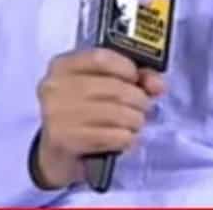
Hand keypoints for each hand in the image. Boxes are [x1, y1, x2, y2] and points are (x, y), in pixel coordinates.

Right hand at [32, 48, 166, 187]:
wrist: (56, 153)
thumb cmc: (82, 113)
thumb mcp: (100, 87)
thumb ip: (132, 79)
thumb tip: (158, 84)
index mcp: (61, 66)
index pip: (100, 58)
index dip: (126, 67)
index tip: (136, 79)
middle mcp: (54, 87)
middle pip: (112, 87)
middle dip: (138, 98)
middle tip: (144, 107)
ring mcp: (57, 114)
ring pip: (115, 113)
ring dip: (135, 120)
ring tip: (136, 123)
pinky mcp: (65, 140)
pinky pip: (111, 136)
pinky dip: (127, 138)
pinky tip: (126, 138)